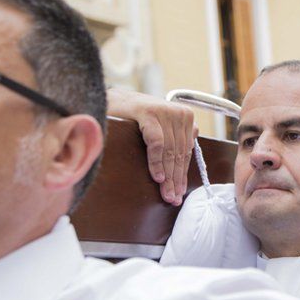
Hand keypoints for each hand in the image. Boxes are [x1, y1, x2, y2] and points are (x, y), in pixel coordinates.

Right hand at [107, 87, 196, 205]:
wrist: (113, 101)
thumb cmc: (135, 119)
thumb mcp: (161, 128)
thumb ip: (175, 139)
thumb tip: (185, 163)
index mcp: (186, 117)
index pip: (186, 152)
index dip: (182, 175)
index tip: (179, 193)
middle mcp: (179, 113)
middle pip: (179, 153)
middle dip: (175, 179)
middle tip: (173, 198)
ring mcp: (165, 111)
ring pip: (170, 150)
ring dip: (167, 176)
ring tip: (166, 193)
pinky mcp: (150, 112)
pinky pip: (157, 143)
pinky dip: (157, 161)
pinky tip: (157, 177)